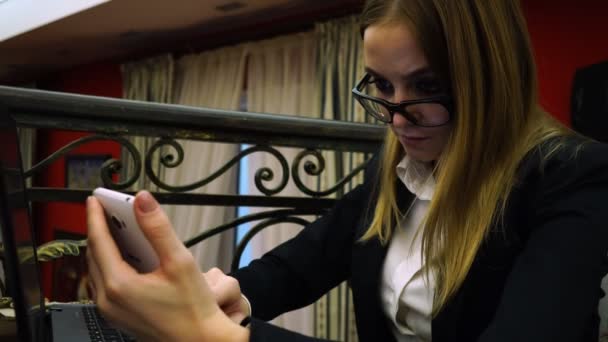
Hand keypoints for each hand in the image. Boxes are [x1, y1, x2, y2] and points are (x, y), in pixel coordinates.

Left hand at [86, 191, 248, 341]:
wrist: (199, 341)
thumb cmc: (193, 309)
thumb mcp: (179, 262)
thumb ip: (158, 228)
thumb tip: (143, 201)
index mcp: (119, 285)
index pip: (98, 241)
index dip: (95, 216)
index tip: (95, 199)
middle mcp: (108, 300)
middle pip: (94, 255)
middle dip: (99, 229)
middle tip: (108, 210)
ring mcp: (111, 311)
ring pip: (97, 270)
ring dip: (103, 248)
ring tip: (116, 229)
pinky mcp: (118, 317)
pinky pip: (104, 284)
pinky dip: (110, 265)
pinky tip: (126, 257)